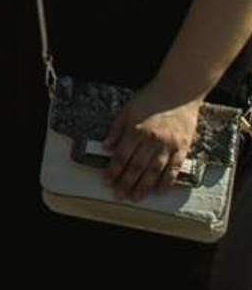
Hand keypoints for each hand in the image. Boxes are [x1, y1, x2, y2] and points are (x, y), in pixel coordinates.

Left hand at [105, 86, 206, 200]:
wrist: (179, 92)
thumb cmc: (150, 98)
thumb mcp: (127, 109)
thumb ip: (116, 129)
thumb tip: (106, 147)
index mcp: (136, 129)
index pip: (122, 155)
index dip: (114, 169)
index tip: (107, 180)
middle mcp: (152, 140)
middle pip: (137, 167)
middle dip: (126, 182)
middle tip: (119, 195)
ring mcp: (169, 146)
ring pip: (154, 172)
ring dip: (144, 187)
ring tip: (135, 197)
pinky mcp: (182, 149)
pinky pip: (174, 170)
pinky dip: (166, 183)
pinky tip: (158, 192)